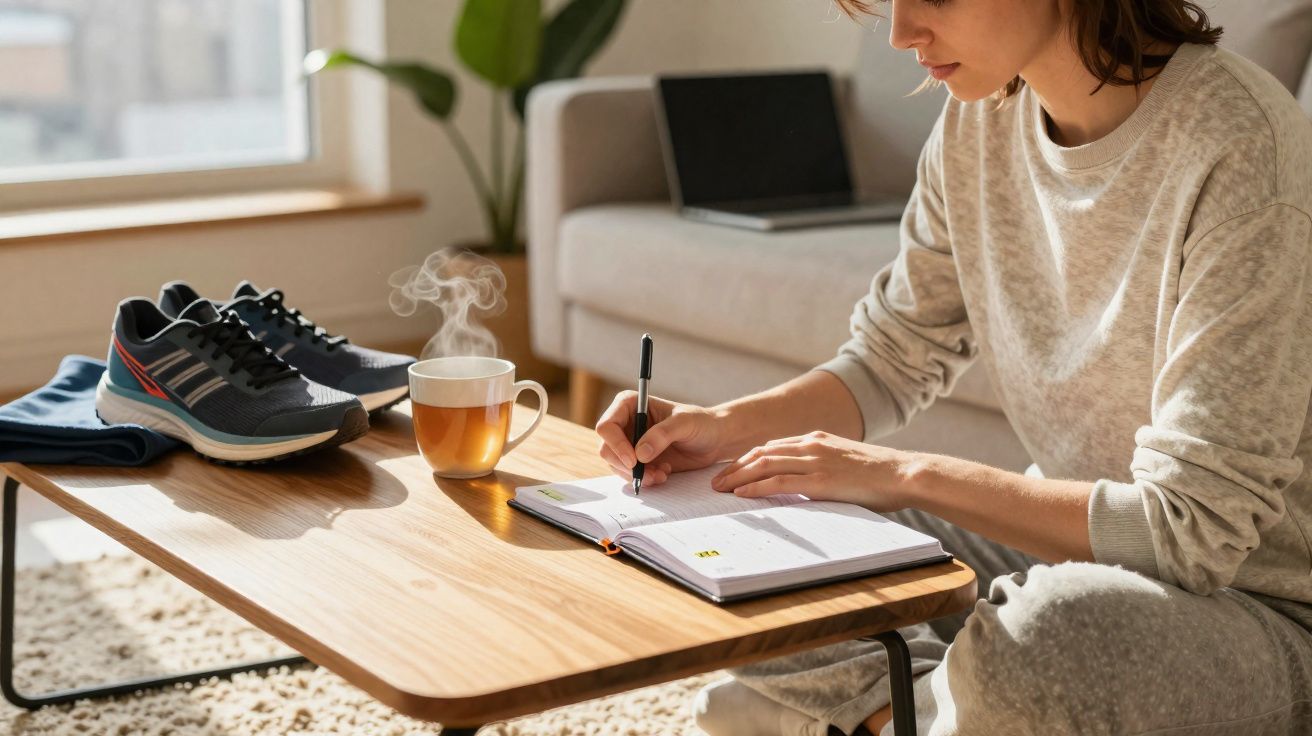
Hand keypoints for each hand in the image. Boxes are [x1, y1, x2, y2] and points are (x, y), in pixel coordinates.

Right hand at [595, 392, 726, 485]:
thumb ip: (662, 434)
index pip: (607, 426)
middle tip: (650, 474)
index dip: (616, 444)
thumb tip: (640, 453)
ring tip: (661, 474)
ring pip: (616, 465)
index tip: (634, 460)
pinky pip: (629, 474)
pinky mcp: (638, 460)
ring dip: (637, 475)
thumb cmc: (701, 423)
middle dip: (626, 465)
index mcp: (630, 405)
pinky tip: (663, 474)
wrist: (713, 440)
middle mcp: (625, 423)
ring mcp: (630, 443)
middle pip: (607, 449)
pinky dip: (644, 479)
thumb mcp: (685, 423)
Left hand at [709, 430, 917, 511]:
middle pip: (762, 452)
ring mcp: (815, 460)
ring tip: (720, 488)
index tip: (733, 469)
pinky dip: (756, 486)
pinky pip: (779, 480)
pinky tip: (741, 493)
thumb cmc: (880, 476)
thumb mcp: (846, 465)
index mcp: (817, 440)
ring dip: (738, 476)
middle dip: (736, 466)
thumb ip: (824, 470)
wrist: (903, 473)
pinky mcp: (820, 478)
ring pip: (765, 464)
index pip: (773, 446)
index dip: (749, 458)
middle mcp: (812, 445)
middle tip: (716, 480)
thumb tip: (808, 487)